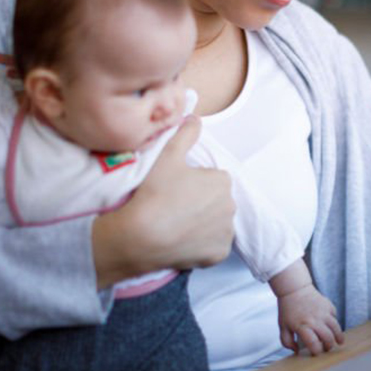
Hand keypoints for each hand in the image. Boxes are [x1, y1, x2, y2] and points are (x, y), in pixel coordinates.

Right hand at [92, 116, 235, 288]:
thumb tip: (194, 116)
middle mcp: (231, 206)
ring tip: (176, 224)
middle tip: (173, 206)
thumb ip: (185, 133)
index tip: (175, 189)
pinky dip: (201, 245)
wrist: (139, 236)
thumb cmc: (154, 193)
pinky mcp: (218, 254)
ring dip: (202, 224)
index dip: (193, 183)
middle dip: (201, 203)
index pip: (212, 179)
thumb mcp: (167, 155)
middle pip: (216, 201)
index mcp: (222, 181)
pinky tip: (182, 241)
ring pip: (215, 224)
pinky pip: (212, 247)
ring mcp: (226, 232)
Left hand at [277, 285, 344, 355]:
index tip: (316, 353)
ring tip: (339, 342)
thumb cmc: (288, 309)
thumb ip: (287, 342)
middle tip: (327, 348)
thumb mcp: (283, 327)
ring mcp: (323, 312)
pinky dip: (334, 323)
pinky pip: (335, 317)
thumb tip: (296, 351)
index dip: (317, 352)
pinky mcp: (328, 306)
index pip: (314, 344)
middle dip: (329, 347)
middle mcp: (314, 320)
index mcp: (302, 326)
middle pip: (328, 338)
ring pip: (336, 328)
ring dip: (338, 337)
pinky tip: (332, 326)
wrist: (294, 289)